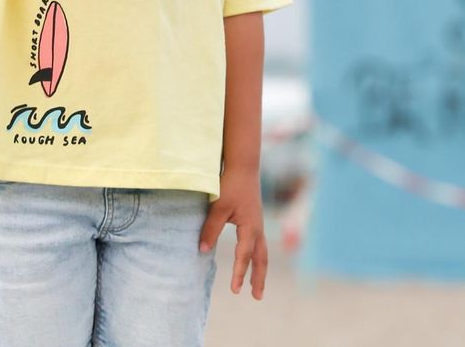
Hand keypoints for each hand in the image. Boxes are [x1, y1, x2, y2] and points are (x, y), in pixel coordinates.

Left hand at [198, 168, 267, 299]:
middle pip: (261, 259)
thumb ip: (210, 229)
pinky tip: (251, 260)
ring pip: (262, 252)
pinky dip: (258, 257)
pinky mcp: (255, 219)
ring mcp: (258, 224)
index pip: (244, 255)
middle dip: (259, 278)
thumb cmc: (230, 185)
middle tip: (257, 297)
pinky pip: (259, 244)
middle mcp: (258, 228)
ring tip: (257, 286)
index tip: (235, 290)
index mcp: (250, 227)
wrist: (244, 166)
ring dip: (260, 270)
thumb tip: (202, 250)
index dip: (240, 273)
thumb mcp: (218, 207)